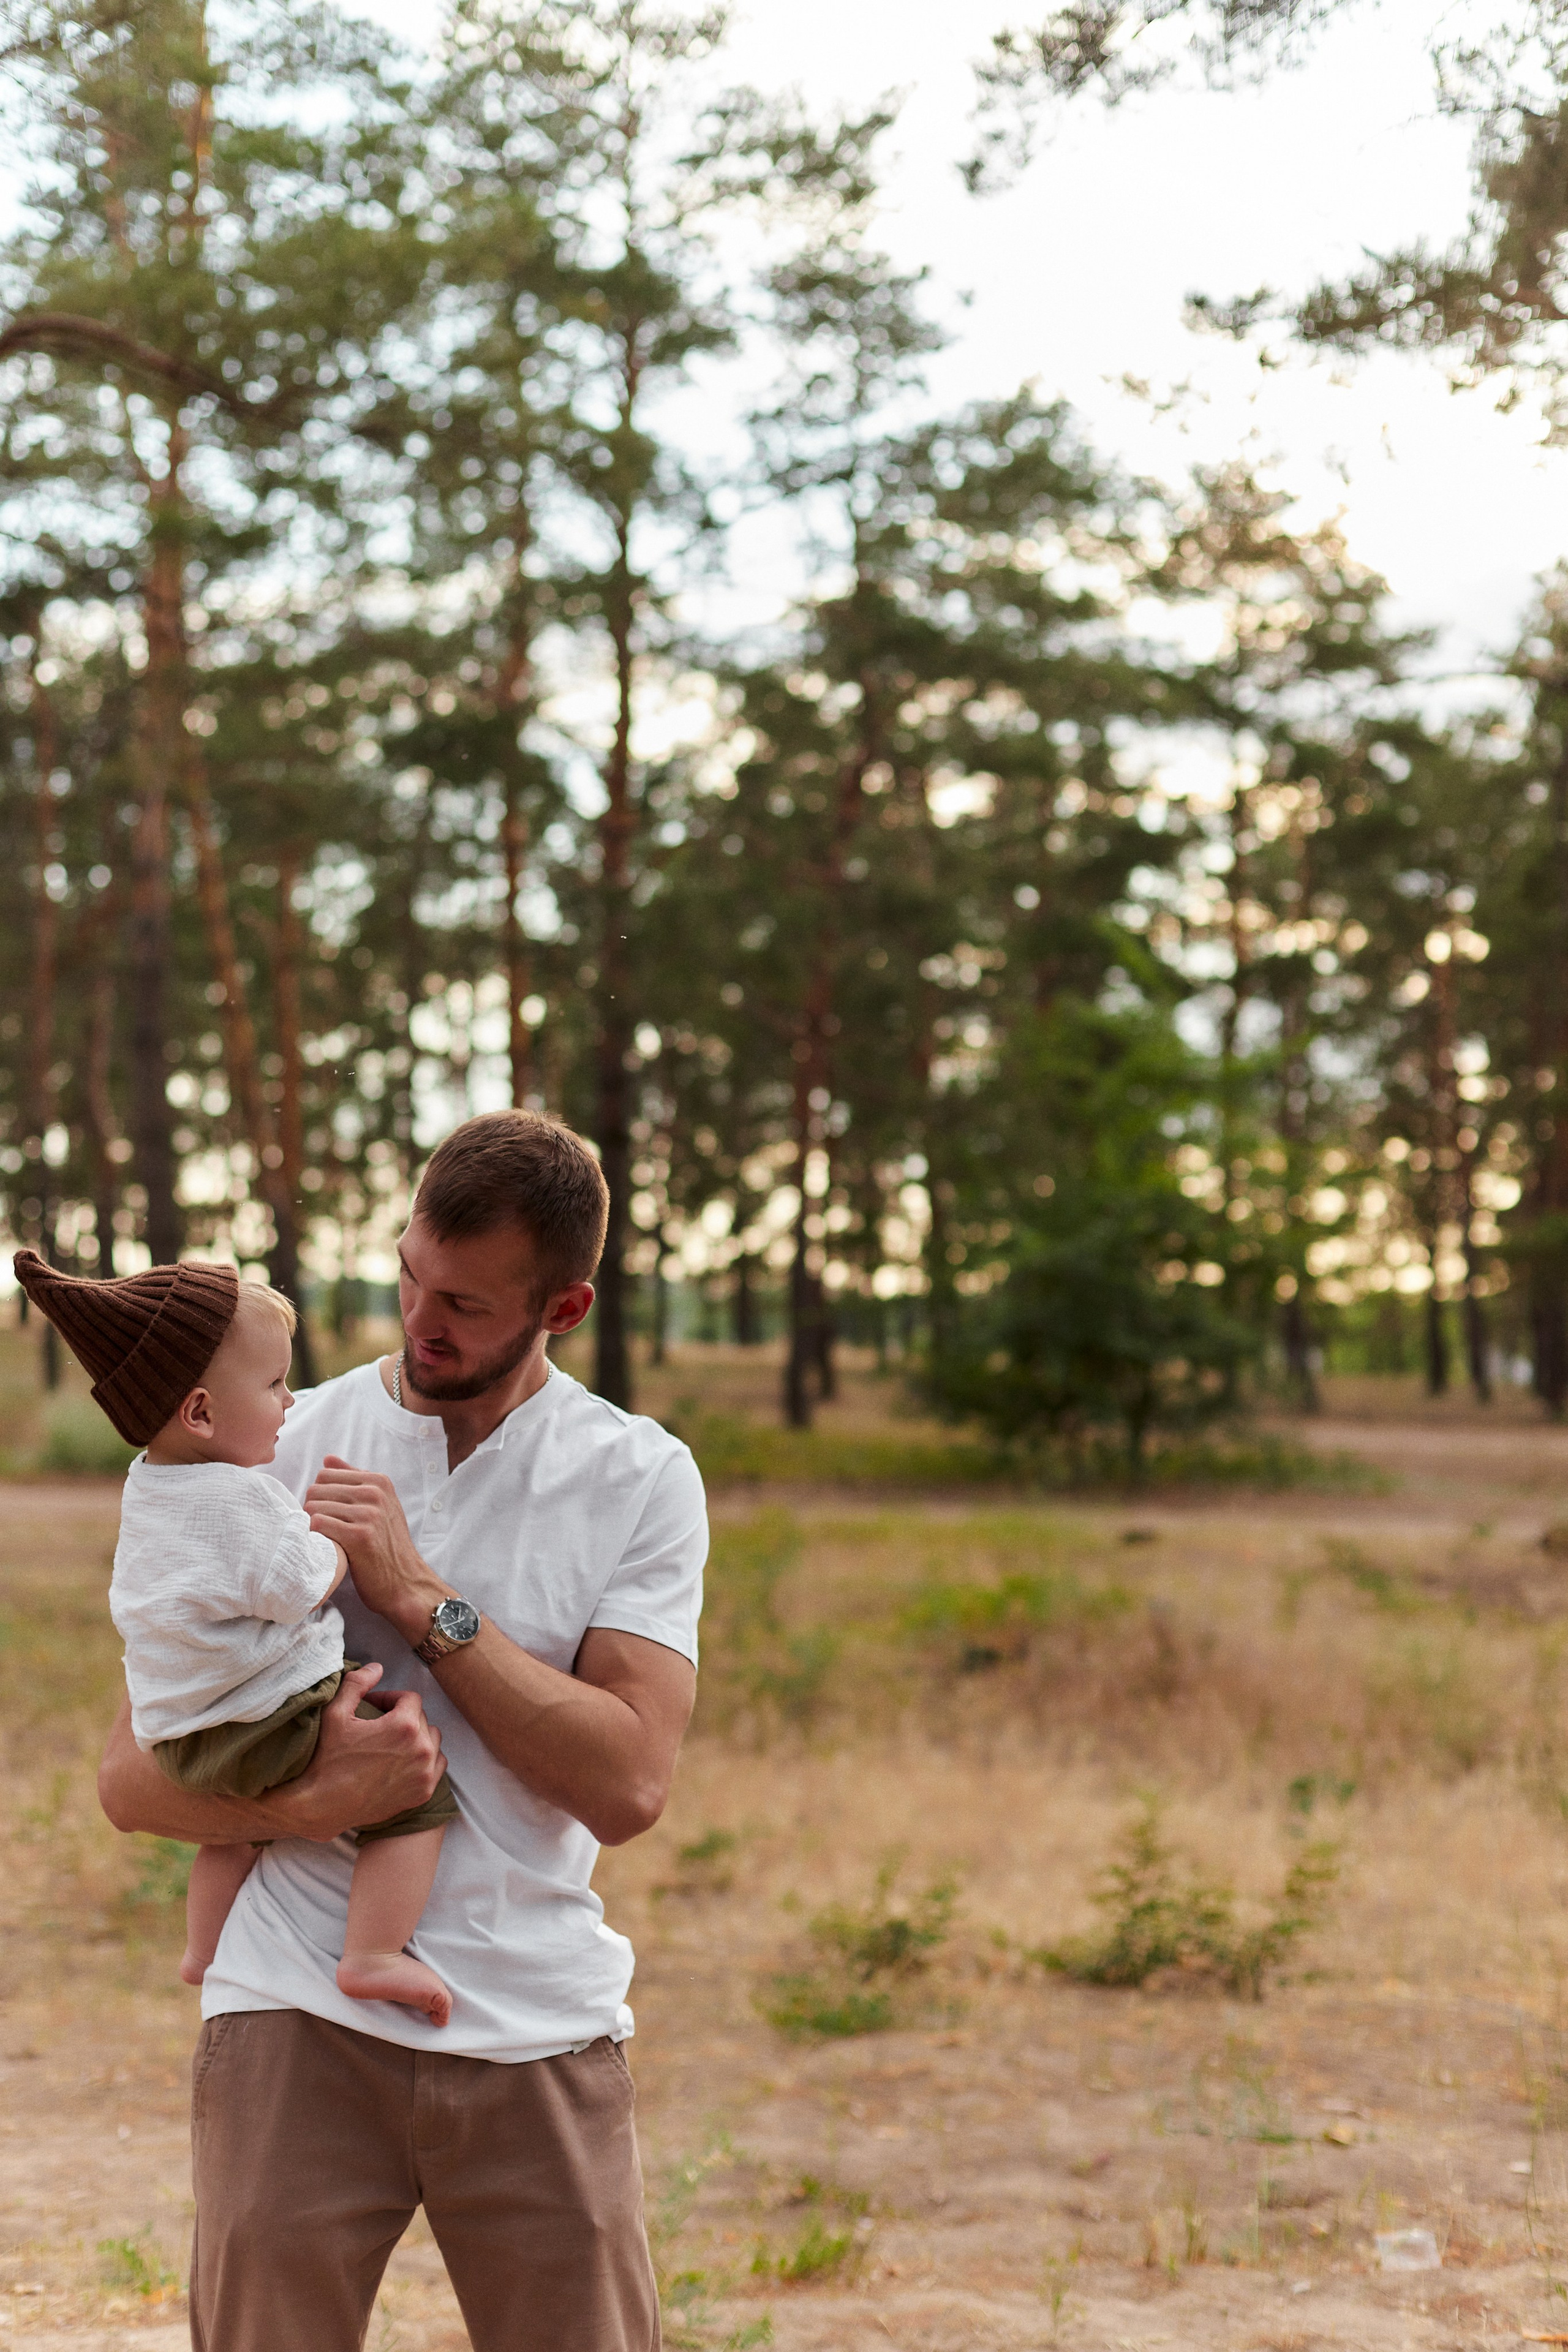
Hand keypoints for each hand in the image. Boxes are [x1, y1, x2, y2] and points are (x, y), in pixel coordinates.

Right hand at [273, 1662, 445, 1840]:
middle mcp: (421, 1749)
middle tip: (378, 1725)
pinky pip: (436, 1766)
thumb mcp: (335, 1713)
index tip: (374, 1707)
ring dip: (417, 1737)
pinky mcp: (422, 1793)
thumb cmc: (326, 1759)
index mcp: (404, 1726)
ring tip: (392, 1743)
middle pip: (422, 1719)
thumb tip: (377, 1667)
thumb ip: (357, 1683)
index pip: (410, 1699)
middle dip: (402, 1717)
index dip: (390, 1699)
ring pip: (432, 1741)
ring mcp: (424, 1773)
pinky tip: (403, 1762)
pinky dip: (425, 1761)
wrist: (321, 1806)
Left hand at [305, 1456, 444, 1641]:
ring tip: (325, 1539)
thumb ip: (353, 1480)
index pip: (325, 1473)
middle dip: (313, 1509)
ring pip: (313, 1506)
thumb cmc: (387, 1545)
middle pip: (316, 1489)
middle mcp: (375, 1493)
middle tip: (324, 1530)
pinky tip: (326, 1546)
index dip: (320, 1495)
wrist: (405, 1582)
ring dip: (312, 1525)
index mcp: (379, 1481)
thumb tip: (328, 1458)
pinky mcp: (359, 1536)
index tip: (329, 1514)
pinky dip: (315, 1536)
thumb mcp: (379, 1505)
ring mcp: (369, 1514)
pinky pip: (317, 1524)